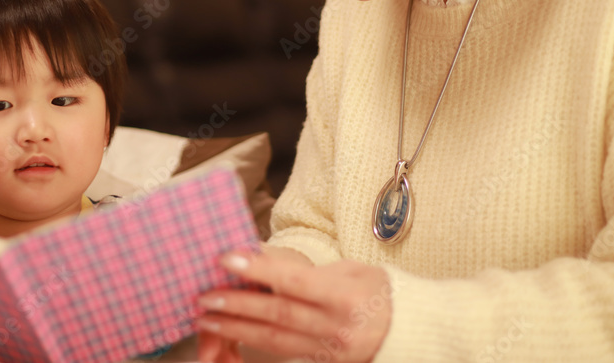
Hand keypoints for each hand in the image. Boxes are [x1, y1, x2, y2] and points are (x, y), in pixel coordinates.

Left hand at [196, 247, 390, 362]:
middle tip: (204, 297)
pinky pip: (282, 354)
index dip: (257, 271)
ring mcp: (328, 350)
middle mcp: (334, 326)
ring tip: (207, 320)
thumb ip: (309, 271)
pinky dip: (253, 344)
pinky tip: (233, 335)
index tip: (226, 259)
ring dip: (236, 329)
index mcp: (344, 296)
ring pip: (273, 340)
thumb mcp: (350, 270)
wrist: (409, 332)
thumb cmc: (379, 292)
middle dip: (236, 306)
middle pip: (276, 315)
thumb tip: (264, 261)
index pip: (292, 281)